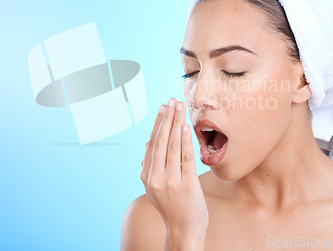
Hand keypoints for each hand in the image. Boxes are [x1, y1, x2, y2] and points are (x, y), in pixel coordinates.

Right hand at [140, 98, 208, 248]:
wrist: (184, 231)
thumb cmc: (173, 207)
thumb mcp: (156, 187)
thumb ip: (152, 166)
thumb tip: (148, 144)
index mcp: (147, 176)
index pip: (152, 144)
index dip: (158, 124)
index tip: (163, 108)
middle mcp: (155, 178)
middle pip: (160, 141)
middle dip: (166, 119)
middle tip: (171, 101)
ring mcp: (170, 181)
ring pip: (172, 146)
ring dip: (176, 124)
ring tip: (179, 107)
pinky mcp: (186, 185)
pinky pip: (184, 158)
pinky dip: (185, 141)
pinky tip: (186, 127)